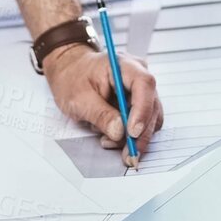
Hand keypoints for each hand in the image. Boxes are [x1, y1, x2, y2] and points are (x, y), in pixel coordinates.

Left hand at [43, 45, 163, 165]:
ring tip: (108, 141)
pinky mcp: (139, 104)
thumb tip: (120, 131)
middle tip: (129, 155)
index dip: (142, 110)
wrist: (70, 73)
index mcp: (124, 66)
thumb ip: (100, 114)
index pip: (143, 84)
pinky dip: (129, 136)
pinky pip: (142, 124)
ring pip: (150, 118)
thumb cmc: (73, 79)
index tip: (132, 132)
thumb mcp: (79, 98)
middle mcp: (138, 75)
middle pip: (151, 105)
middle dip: (140, 134)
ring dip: (134, 137)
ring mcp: (140, 91)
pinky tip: (111, 137)